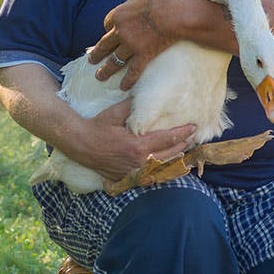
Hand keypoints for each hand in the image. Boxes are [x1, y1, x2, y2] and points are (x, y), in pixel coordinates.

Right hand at [62, 98, 196, 181]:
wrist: (80, 145)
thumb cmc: (97, 127)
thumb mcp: (114, 113)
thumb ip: (132, 106)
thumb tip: (146, 96)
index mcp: (138, 146)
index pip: (168, 139)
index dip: (182, 133)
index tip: (193, 127)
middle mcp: (140, 161)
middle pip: (170, 155)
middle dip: (184, 145)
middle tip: (193, 136)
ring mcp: (136, 172)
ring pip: (164, 167)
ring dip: (177, 158)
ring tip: (186, 149)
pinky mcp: (130, 177)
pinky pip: (153, 176)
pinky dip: (164, 170)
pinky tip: (170, 164)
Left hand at [89, 0, 207, 89]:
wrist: (175, 12)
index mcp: (118, 14)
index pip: (108, 24)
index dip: (109, 29)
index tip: (111, 33)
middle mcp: (120, 31)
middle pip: (105, 44)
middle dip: (97, 53)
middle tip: (91, 60)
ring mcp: (131, 45)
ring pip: (114, 60)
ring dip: (106, 70)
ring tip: (100, 77)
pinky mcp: (144, 55)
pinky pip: (133, 71)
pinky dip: (128, 80)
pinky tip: (123, 87)